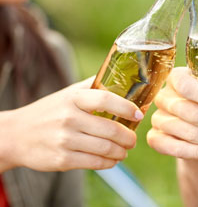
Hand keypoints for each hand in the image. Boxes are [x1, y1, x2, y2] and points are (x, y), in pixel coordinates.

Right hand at [1, 77, 143, 171]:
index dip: (126, 107)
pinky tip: (113, 160)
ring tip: (125, 150)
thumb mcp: (68, 94)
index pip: (105, 99)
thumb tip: (119, 77)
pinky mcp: (62, 160)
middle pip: (110, 129)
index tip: (138, 114)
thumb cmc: (49, 111)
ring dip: (121, 151)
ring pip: (105, 148)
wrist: (15, 135)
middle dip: (128, 136)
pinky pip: (94, 163)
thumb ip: (92, 86)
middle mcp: (69, 118)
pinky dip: (109, 163)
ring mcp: (65, 140)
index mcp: (73, 98)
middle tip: (133, 139)